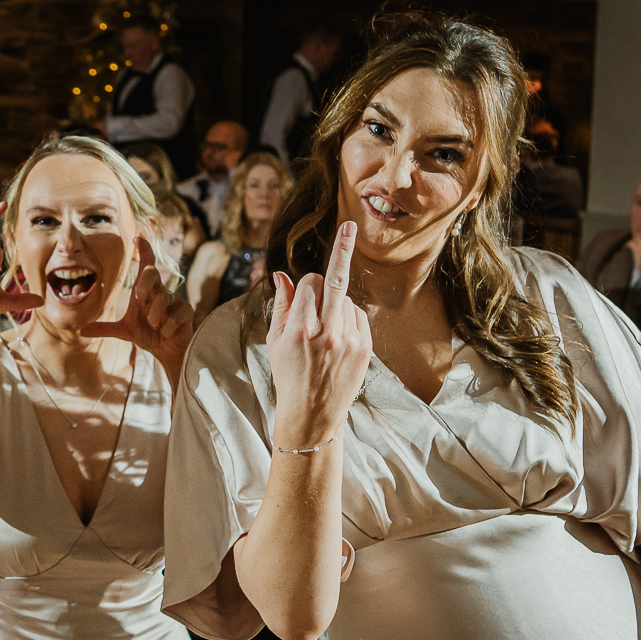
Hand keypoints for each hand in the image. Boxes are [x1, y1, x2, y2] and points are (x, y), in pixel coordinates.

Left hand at [84, 235, 192, 374]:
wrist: (166, 351)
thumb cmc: (149, 335)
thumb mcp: (125, 331)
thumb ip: (105, 328)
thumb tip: (81, 331)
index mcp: (146, 291)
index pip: (146, 266)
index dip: (144, 251)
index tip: (136, 238)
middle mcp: (160, 292)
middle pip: (153, 273)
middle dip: (145, 282)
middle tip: (139, 297)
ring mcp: (174, 301)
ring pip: (164, 297)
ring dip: (155, 312)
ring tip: (153, 325)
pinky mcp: (186, 312)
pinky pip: (179, 311)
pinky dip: (169, 324)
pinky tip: (165, 332)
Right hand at [267, 220, 371, 450]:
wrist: (313, 413)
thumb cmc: (288, 375)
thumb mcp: (275, 341)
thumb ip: (281, 304)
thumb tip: (281, 273)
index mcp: (298, 329)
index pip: (309, 284)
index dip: (306, 285)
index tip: (307, 283)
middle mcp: (325, 333)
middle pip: (334, 280)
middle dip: (342, 249)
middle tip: (349, 226)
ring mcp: (348, 340)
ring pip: (345, 299)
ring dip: (335, 305)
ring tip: (324, 334)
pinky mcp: (365, 348)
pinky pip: (358, 316)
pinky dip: (349, 319)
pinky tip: (338, 339)